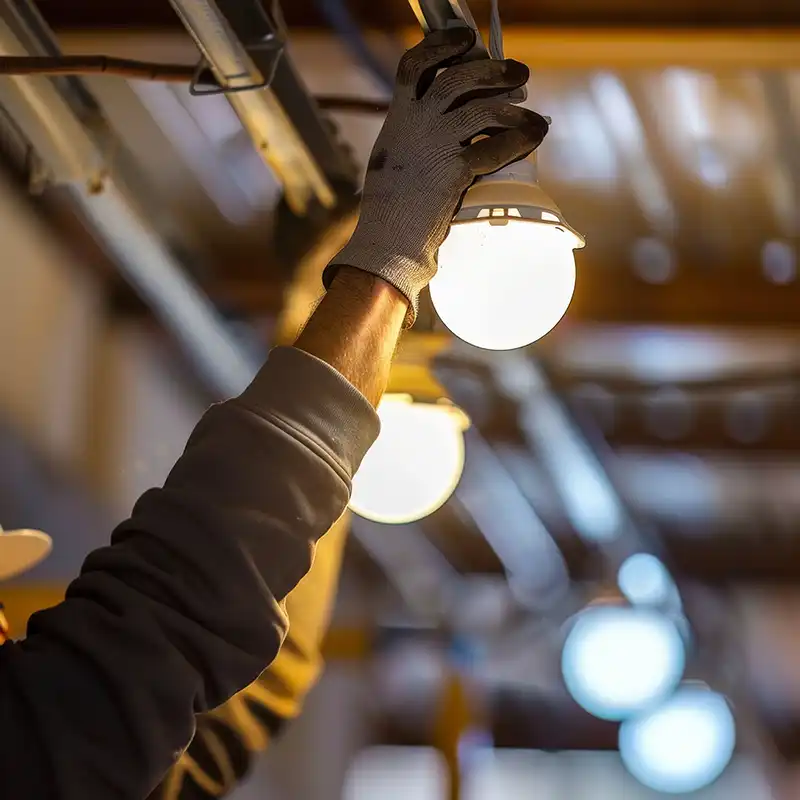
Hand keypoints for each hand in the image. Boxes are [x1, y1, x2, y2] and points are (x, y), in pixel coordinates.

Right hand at [325, 27, 548, 325]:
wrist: (387, 245)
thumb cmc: (392, 214)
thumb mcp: (394, 165)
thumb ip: (415, 140)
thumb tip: (454, 129)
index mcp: (397, 122)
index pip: (414, 67)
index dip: (441, 46)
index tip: (465, 39)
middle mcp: (413, 126)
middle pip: (456, 79)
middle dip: (491, 71)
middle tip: (518, 74)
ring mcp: (433, 146)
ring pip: (480, 108)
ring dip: (512, 105)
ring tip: (532, 111)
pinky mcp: (453, 170)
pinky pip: (494, 146)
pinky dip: (518, 139)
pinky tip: (533, 137)